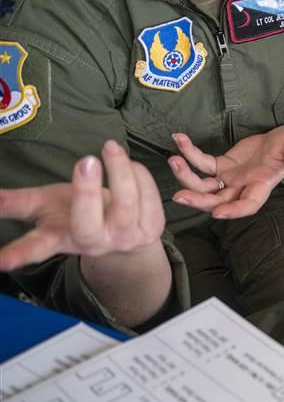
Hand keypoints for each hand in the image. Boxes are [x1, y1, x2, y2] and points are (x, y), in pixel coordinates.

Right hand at [0, 140, 164, 270]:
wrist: (120, 232)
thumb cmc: (74, 213)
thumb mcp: (44, 208)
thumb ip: (14, 202)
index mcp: (60, 238)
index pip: (37, 247)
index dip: (18, 254)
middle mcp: (94, 242)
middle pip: (89, 222)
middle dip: (88, 191)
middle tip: (86, 160)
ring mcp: (125, 238)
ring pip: (127, 204)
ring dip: (120, 170)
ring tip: (109, 147)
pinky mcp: (152, 229)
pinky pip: (150, 196)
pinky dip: (141, 174)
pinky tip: (130, 163)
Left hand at [170, 124, 283, 218]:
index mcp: (261, 186)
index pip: (248, 205)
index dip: (233, 211)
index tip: (218, 213)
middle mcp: (242, 187)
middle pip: (216, 201)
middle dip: (197, 199)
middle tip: (179, 196)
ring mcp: (229, 179)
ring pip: (203, 185)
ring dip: (186, 177)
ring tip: (174, 160)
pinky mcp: (221, 166)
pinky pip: (201, 163)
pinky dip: (189, 153)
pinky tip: (179, 140)